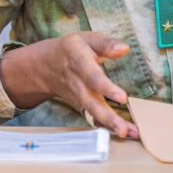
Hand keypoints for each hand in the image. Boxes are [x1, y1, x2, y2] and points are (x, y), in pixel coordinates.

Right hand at [0, 31, 139, 137]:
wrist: (45, 65)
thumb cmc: (70, 49)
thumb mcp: (85, 39)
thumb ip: (106, 44)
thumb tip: (124, 48)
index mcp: (80, 63)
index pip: (93, 78)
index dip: (106, 88)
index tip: (122, 98)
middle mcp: (78, 84)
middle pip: (91, 103)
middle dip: (107, 117)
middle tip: (123, 129)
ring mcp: (78, 97)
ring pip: (92, 114)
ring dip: (110, 125)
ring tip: (127, 133)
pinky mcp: (80, 106)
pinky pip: (93, 117)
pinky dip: (106, 126)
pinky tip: (123, 132)